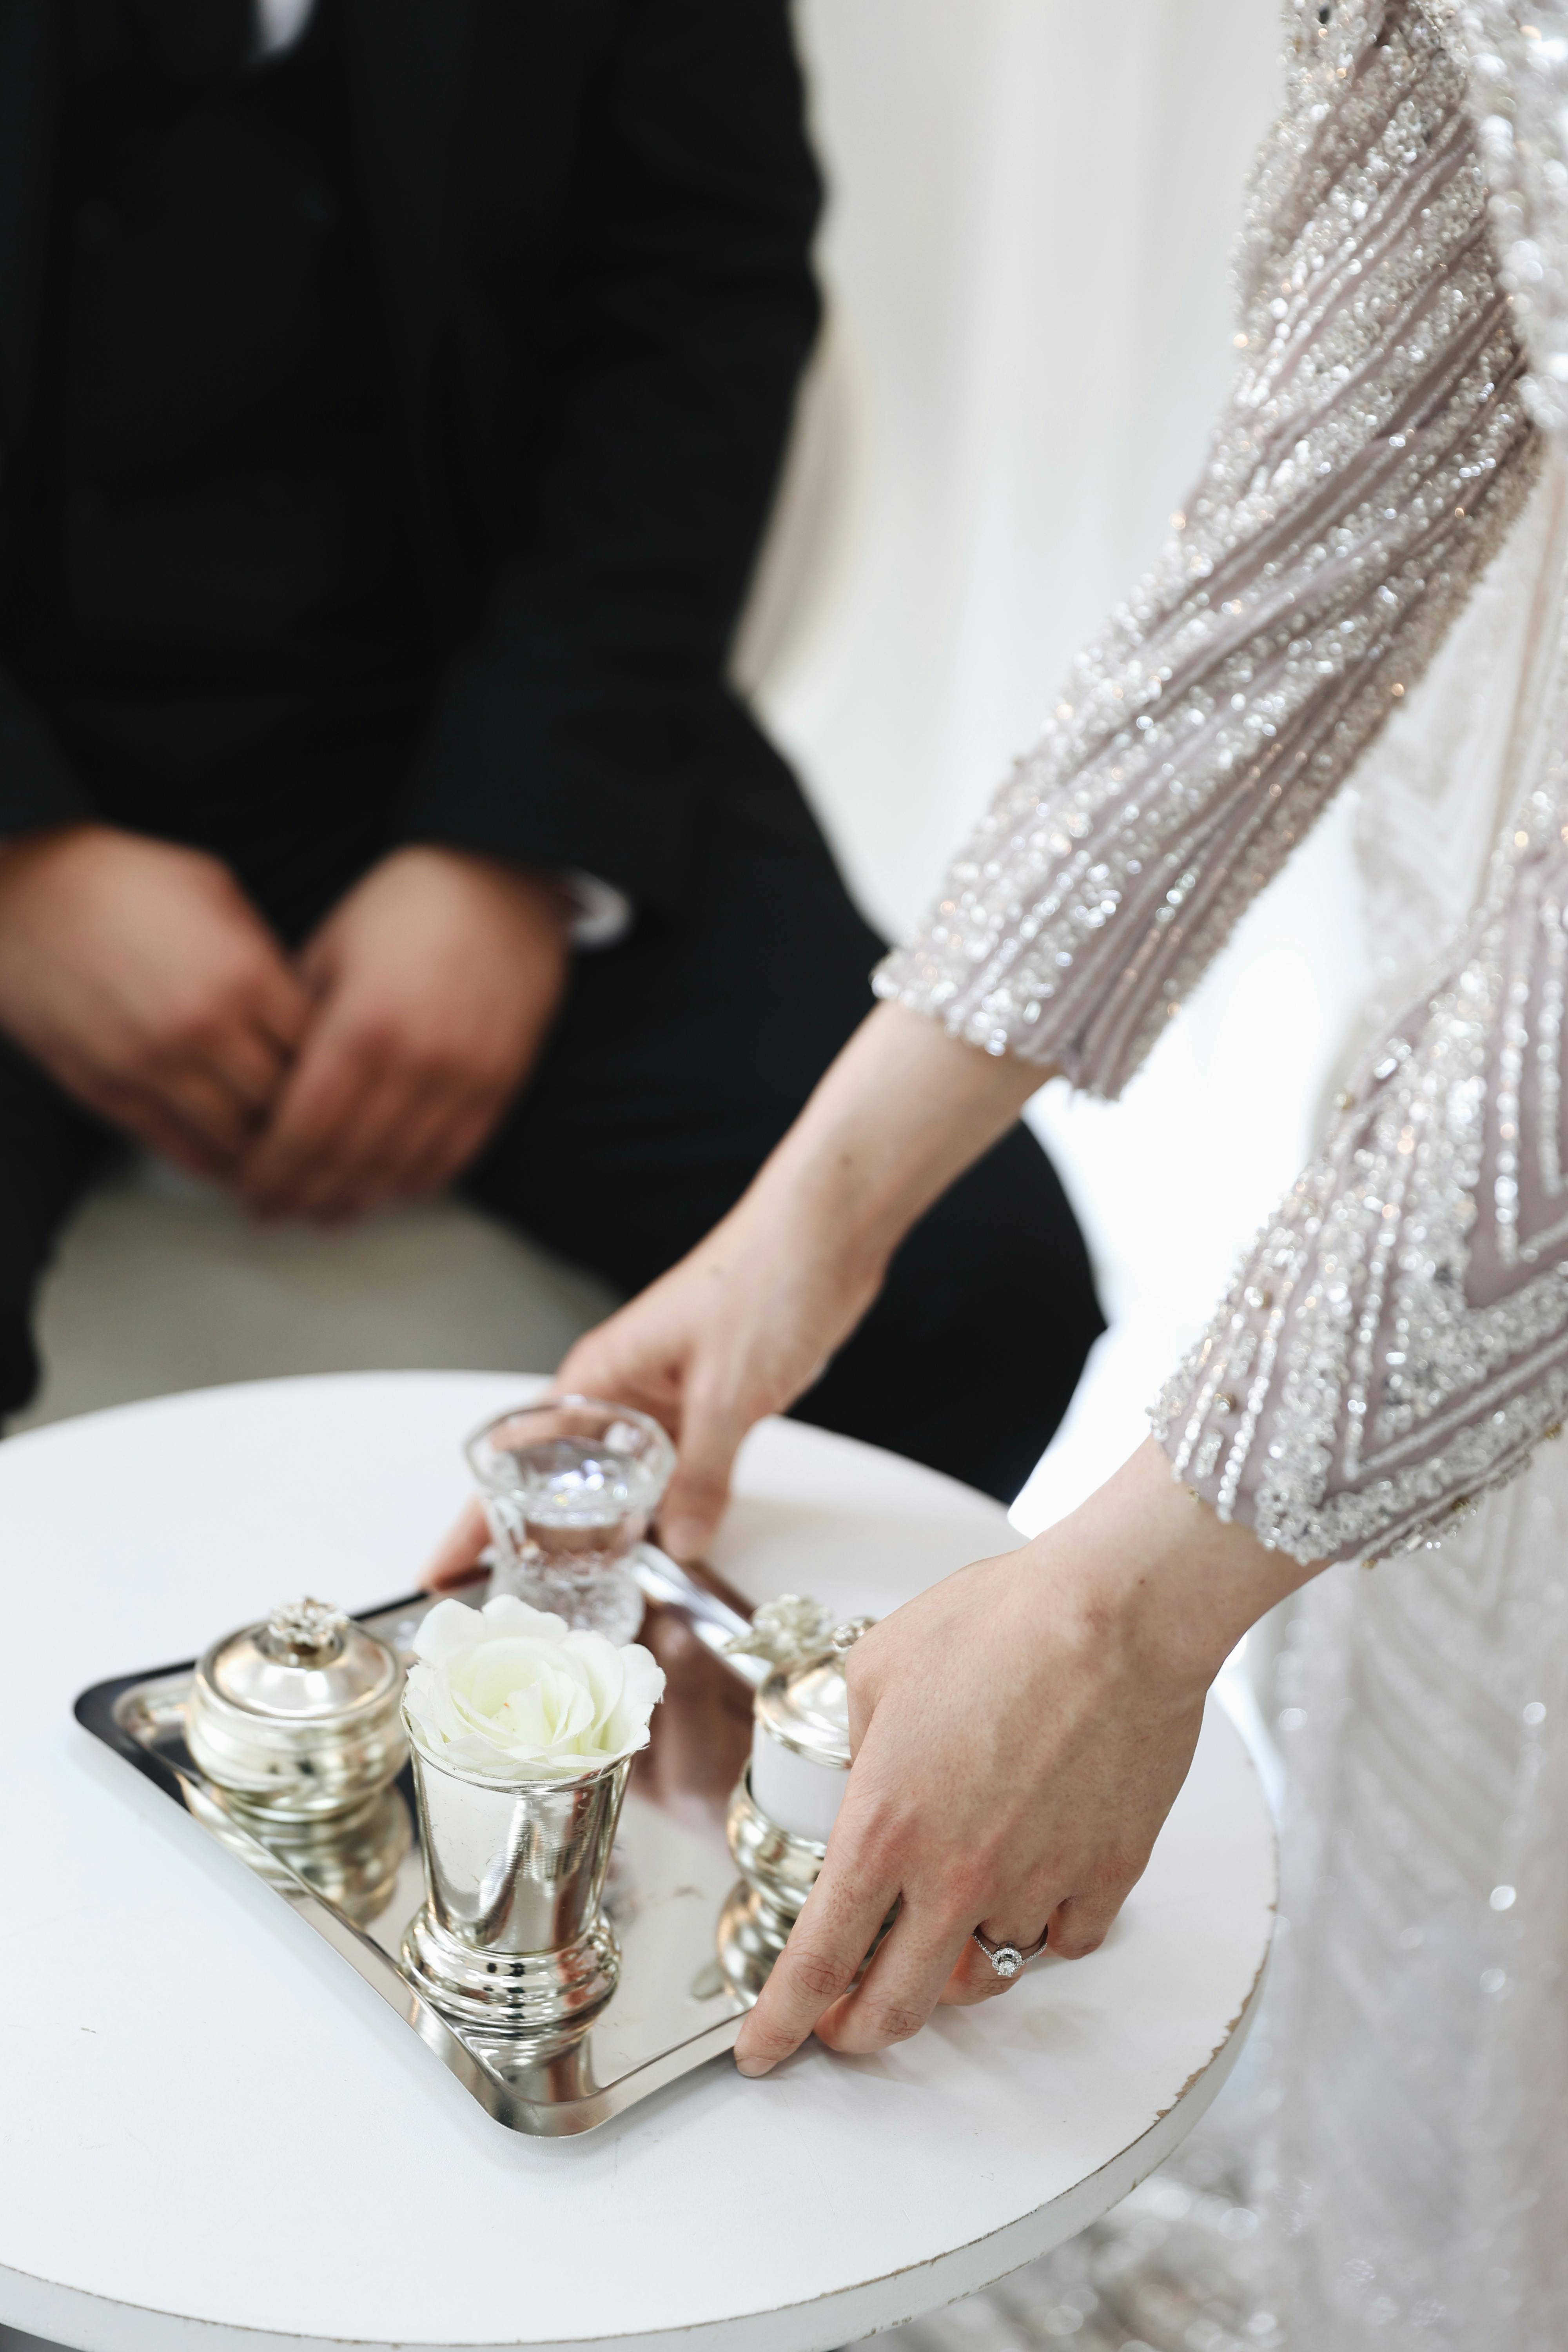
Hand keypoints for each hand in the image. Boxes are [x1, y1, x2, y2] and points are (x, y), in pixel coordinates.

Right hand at [0, 823, 309, 1176]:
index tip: (341, 1063)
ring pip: (238, 1139)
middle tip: (318, 1113)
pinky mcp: (111, 1094)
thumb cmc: (125, 883)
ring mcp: (153, 1068)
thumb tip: (306, 1005)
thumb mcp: (217, 892)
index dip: (336, 1061)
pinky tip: (233, 1155)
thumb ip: (266, 954)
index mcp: (241, 974)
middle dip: (305, 1110)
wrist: (22, 902)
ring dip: (262, 1146)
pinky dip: (216, 1161)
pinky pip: (183, 1150)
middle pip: (285, 1102)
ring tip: (279, 1142)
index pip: (319, 1048)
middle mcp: (202, 1029)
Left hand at [239, 845, 568, 1220]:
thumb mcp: (329, 949)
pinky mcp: (499, 1085)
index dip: (269, 1172)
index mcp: (362, 1027)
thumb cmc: (406, 907)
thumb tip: (264, 1085)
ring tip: (321, 1211)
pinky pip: (452, 1157)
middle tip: (272, 1211)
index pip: (303, 1130)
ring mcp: (464, 1079)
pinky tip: (383, 1188)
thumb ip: (298, 1023)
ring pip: (398, 1170)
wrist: (501, 885)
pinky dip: (412, 1183)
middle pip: (346, 1161)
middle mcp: (416, 1063)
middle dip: (302, 1195)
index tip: (245, 1189)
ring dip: (355, 1199)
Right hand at [420, 1187, 883, 1588]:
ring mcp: (663, 1399)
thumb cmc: (764, 1280)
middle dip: (533, 1542)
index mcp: (599, 1377)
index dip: (474, 1520)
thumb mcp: (729, 1390)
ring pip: (618, 1483)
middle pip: (559, 1481)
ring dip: (605, 1534)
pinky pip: (671, 1472)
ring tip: (581, 1598)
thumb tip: (679, 1543)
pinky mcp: (707, 1404)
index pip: (515, 1461)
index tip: (438, 1570)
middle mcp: (620, 1391)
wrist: (825, 1234)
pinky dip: (665, 1510)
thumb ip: (702, 1474)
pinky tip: (666, 1549)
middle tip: (514, 1610)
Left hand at [732, 1440, 1315, 2073]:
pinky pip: (1063, 1940)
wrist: (1115, 1613)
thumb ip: (853, 1736)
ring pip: (984, 1977)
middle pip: (897, 2011)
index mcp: (885, 1826)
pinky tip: (1029, 1887)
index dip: (779, 2023)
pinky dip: (1039, 1930)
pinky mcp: (1106, 1876)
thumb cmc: (999, 1623)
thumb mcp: (879, 1666)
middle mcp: (957, 1876)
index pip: (817, 1962)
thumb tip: (853, 1768)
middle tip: (842, 2020)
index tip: (761, 2051)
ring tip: (939, 1936)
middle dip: (856, 2033)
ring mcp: (1038, 1883)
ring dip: (951, 1972)